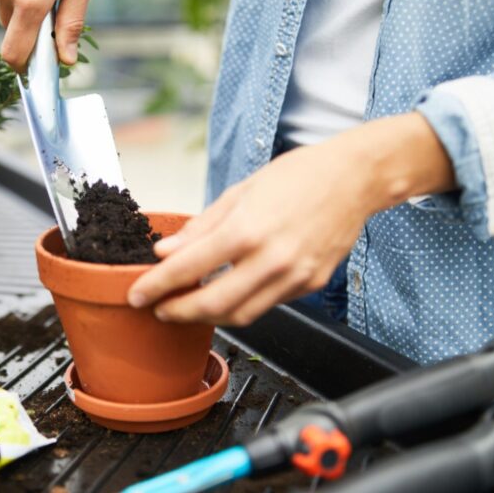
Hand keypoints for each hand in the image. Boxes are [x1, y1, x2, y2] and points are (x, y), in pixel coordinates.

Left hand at [126, 113, 455, 325]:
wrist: (354, 178)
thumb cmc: (299, 176)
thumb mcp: (241, 192)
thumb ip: (202, 227)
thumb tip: (166, 251)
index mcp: (247, 230)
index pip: (188, 269)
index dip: (157, 287)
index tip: (138, 295)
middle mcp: (271, 260)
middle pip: (213, 305)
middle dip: (178, 313)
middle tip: (159, 310)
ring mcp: (294, 277)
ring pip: (241, 315)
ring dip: (209, 316)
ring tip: (189, 306)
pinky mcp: (310, 285)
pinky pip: (268, 304)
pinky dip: (242, 304)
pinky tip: (228, 293)